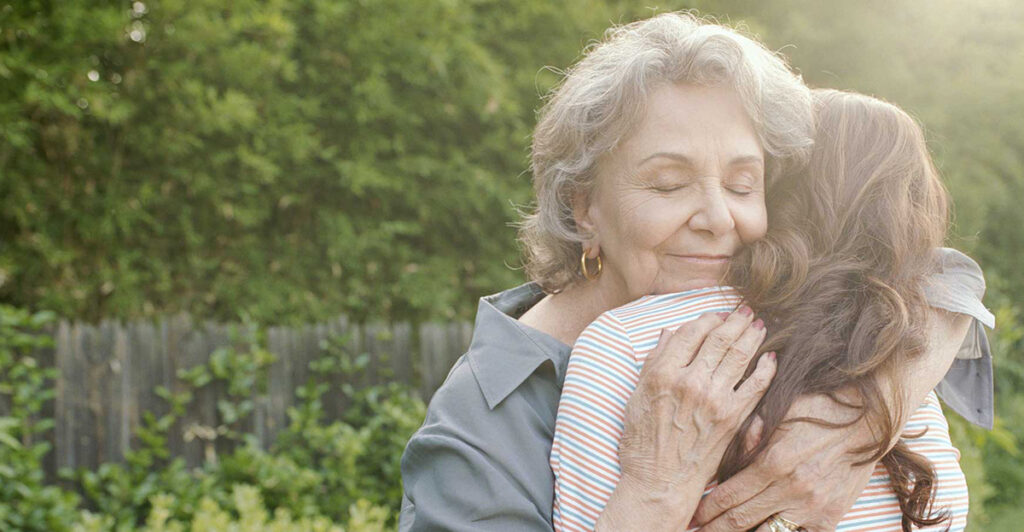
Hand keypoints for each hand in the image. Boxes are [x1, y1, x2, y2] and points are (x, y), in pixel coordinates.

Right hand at [598, 308, 775, 531]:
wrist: (659, 482)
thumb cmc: (641, 442)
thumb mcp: (636, 397)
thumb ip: (653, 362)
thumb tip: (669, 333)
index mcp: (663, 373)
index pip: (690, 332)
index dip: (706, 318)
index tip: (716, 314)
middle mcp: (690, 382)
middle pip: (719, 338)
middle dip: (735, 320)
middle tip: (746, 310)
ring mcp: (714, 399)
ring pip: (740, 356)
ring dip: (752, 336)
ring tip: (760, 325)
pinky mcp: (732, 418)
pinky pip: (756, 386)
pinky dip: (766, 368)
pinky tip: (771, 358)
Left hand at [693, 393, 877, 531]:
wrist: (868, 417)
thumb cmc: (816, 408)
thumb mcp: (778, 413)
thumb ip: (749, 436)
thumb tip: (723, 457)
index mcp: (773, 462)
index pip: (728, 496)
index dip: (706, 509)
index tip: (691, 516)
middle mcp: (791, 489)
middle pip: (740, 521)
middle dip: (714, 529)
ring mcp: (812, 507)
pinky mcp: (830, 517)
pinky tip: (762, 531)